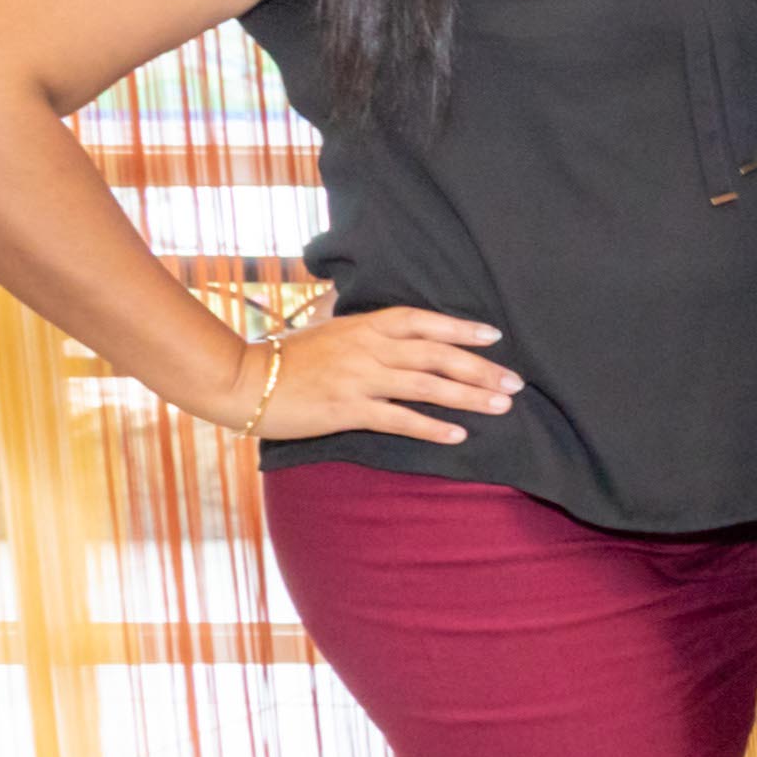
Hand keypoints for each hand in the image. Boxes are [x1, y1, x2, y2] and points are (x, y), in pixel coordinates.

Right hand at [234, 306, 523, 445]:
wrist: (241, 380)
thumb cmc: (285, 356)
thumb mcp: (328, 329)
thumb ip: (363, 328)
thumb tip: (393, 326)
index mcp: (364, 325)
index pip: (423, 322)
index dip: (461, 328)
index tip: (494, 337)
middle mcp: (368, 348)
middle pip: (436, 355)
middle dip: (480, 368)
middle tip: (516, 382)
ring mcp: (359, 378)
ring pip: (426, 386)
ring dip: (468, 396)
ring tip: (501, 406)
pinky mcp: (347, 410)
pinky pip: (398, 419)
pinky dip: (431, 427)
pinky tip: (458, 435)